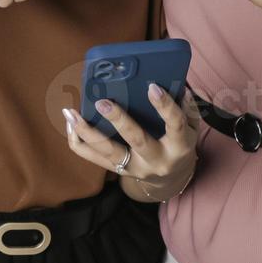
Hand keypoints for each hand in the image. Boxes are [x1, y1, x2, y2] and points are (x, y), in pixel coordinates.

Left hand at [63, 86, 200, 201]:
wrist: (171, 178)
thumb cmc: (180, 145)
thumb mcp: (190, 128)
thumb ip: (186, 107)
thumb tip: (178, 84)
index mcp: (179, 147)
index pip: (174, 125)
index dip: (165, 106)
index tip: (152, 87)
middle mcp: (156, 160)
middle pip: (137, 140)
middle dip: (119, 121)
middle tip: (102, 102)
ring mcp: (135, 168)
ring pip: (108, 152)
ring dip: (87, 132)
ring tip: (71, 113)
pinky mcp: (119, 171)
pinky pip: (94, 159)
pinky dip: (79, 142)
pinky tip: (71, 124)